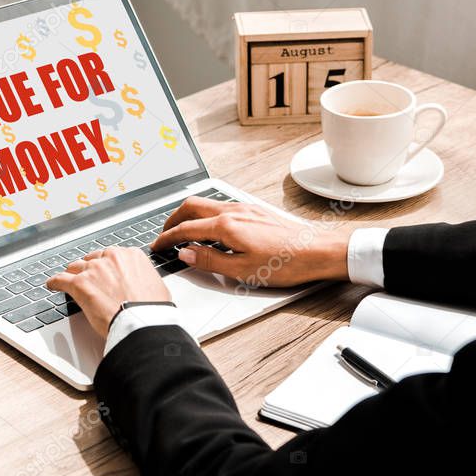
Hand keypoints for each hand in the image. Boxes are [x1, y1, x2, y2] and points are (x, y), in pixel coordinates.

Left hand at [46, 247, 170, 337]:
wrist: (142, 322)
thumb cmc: (151, 309)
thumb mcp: (156, 286)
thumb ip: (143, 279)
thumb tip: (142, 286)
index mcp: (131, 255)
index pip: (113, 256)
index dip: (108, 266)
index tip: (106, 272)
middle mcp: (111, 258)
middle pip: (92, 260)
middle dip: (90, 269)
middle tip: (91, 280)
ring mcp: (93, 269)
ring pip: (76, 267)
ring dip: (74, 275)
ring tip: (70, 281)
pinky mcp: (79, 284)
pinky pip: (60, 279)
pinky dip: (55, 282)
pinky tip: (53, 284)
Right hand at [151, 196, 350, 286]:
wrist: (318, 251)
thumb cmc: (286, 263)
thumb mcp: (241, 270)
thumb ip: (209, 260)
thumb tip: (185, 254)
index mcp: (226, 226)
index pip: (186, 229)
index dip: (167, 238)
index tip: (158, 246)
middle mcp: (234, 211)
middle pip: (192, 206)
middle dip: (173, 219)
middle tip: (165, 234)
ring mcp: (245, 209)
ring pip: (207, 204)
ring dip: (190, 216)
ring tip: (184, 232)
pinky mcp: (255, 211)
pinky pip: (222, 207)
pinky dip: (207, 216)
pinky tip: (212, 230)